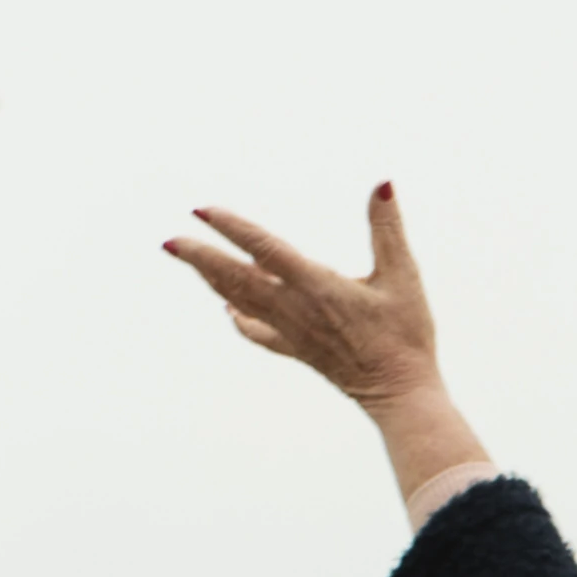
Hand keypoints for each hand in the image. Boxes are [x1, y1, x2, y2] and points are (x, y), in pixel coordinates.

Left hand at [167, 185, 443, 408]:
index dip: (231, 227)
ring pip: (241, 301)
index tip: (201, 211)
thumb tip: (384, 185)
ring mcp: (291, 332)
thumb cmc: (406, 335)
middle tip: (170, 243)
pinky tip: (229, 310)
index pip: (263, 248)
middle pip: (235, 278)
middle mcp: (294, 308)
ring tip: (192, 261)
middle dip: (201, 258)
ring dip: (213, 280)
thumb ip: (387, 230)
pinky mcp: (297, 350)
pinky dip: (238, 317)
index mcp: (316, 285)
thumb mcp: (403, 276)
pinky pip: (257, 332)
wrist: (401, 392)